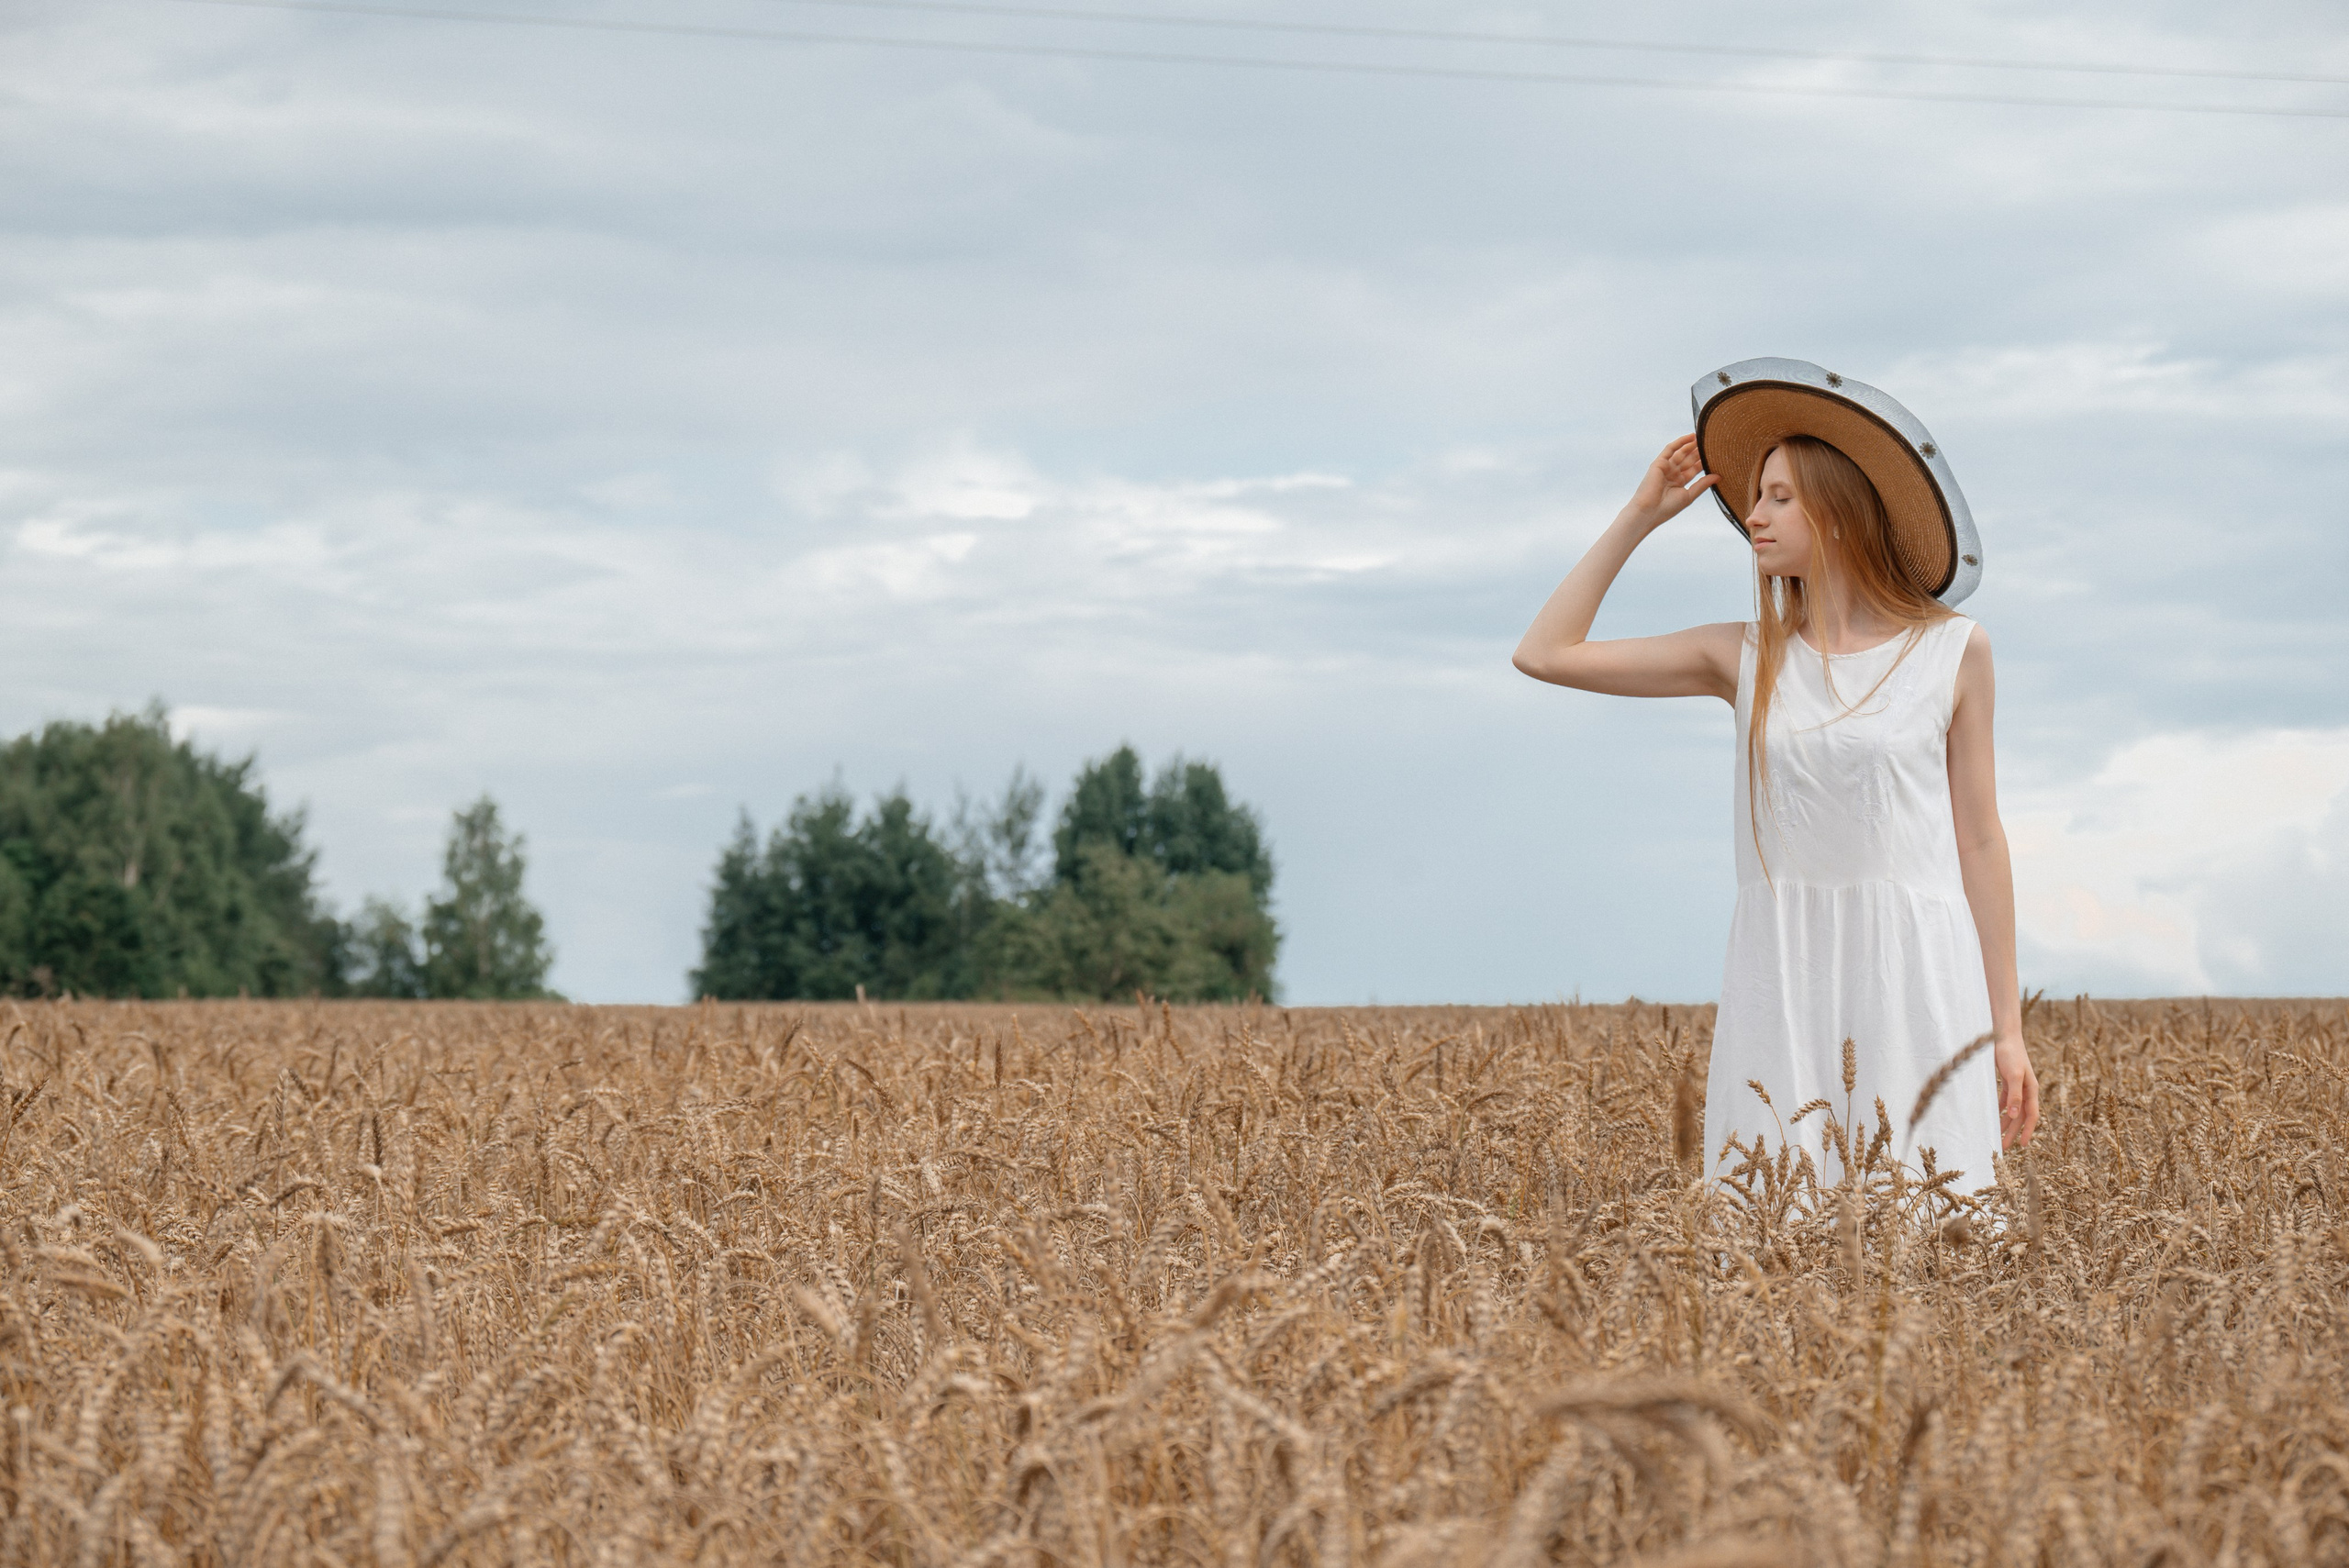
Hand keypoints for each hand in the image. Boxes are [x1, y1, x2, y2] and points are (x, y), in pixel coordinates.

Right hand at [1627, 434, 1719, 527]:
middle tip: (1711, 443)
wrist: (1648, 511)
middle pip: (1688, 460)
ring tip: (1704, 437)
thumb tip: (1718, 476)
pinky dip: (1680, 442)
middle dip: (1699, 452)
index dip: (1703, 462)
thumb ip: (1702, 484)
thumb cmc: (1667, 508)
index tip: (1716, 456)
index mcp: (1679, 483)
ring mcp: (1665, 468)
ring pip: (1681, 453)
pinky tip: (1691, 436)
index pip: (1693, 469)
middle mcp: (1672, 474)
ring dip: (1691, 445)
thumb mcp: (1689, 495)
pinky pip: (1670, 449)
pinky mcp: (1659, 463)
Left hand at [1995, 1034, 2038, 1148]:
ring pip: (2012, 1110)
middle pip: (2020, 1116)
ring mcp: (2017, 1086)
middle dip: (2013, 1132)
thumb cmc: (2011, 1054)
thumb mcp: (2014, 1075)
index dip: (2028, 1131)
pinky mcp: (2008, 1081)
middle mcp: (2026, 1090)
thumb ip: (2014, 1095)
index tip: (2023, 1145)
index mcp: (2031, 1090)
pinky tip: (1992, 1116)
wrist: (2004, 1036)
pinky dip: (1999, 1109)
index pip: (2031, 1116)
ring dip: (2005, 1122)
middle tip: (2003, 1147)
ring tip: (1996, 1134)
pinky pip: (2005, 1100)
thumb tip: (2014, 1115)